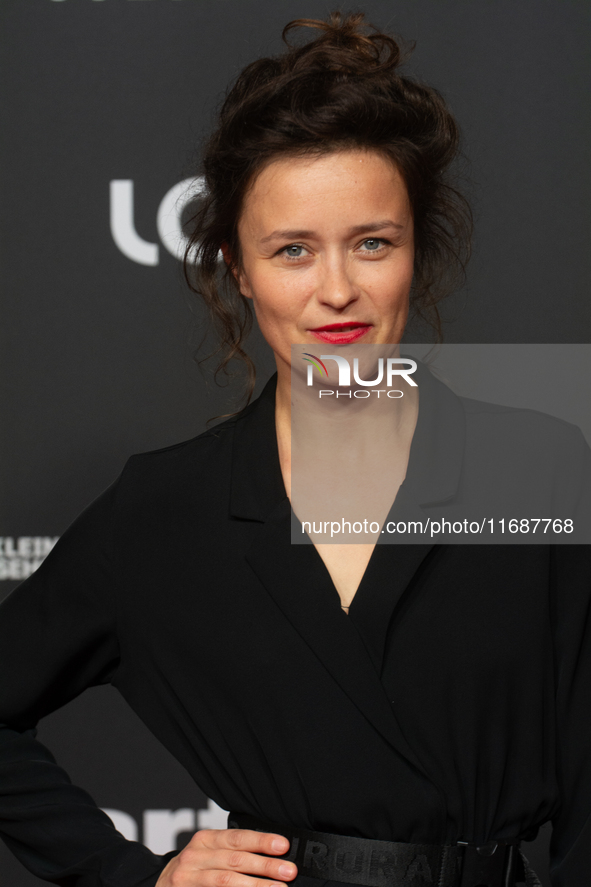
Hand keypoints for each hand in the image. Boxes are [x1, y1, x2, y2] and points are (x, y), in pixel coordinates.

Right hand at [155, 828, 297, 886]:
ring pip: (226, 881)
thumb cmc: (194, 868)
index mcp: (205, 839)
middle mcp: (195, 857)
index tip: (283, 846)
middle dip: (265, 866)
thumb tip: (272, 854)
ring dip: (255, 886)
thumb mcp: (210, 852)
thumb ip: (234, 851)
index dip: (261, 841)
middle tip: (288, 871)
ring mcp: (188, 878)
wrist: (162, 886)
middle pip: (235, 860)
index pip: (237, 837)